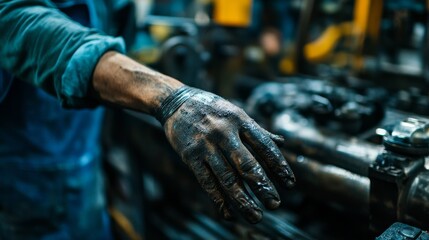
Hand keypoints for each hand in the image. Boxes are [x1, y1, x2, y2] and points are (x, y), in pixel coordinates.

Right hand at [160, 87, 294, 222]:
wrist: (175, 101)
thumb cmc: (212, 109)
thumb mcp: (235, 112)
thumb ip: (257, 129)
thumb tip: (282, 142)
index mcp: (239, 119)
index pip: (264, 145)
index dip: (279, 165)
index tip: (289, 183)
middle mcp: (224, 132)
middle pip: (247, 164)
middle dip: (262, 186)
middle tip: (275, 204)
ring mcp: (206, 145)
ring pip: (227, 178)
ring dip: (242, 200)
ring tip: (256, 216)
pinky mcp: (190, 156)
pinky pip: (207, 182)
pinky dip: (218, 200)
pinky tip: (228, 213)